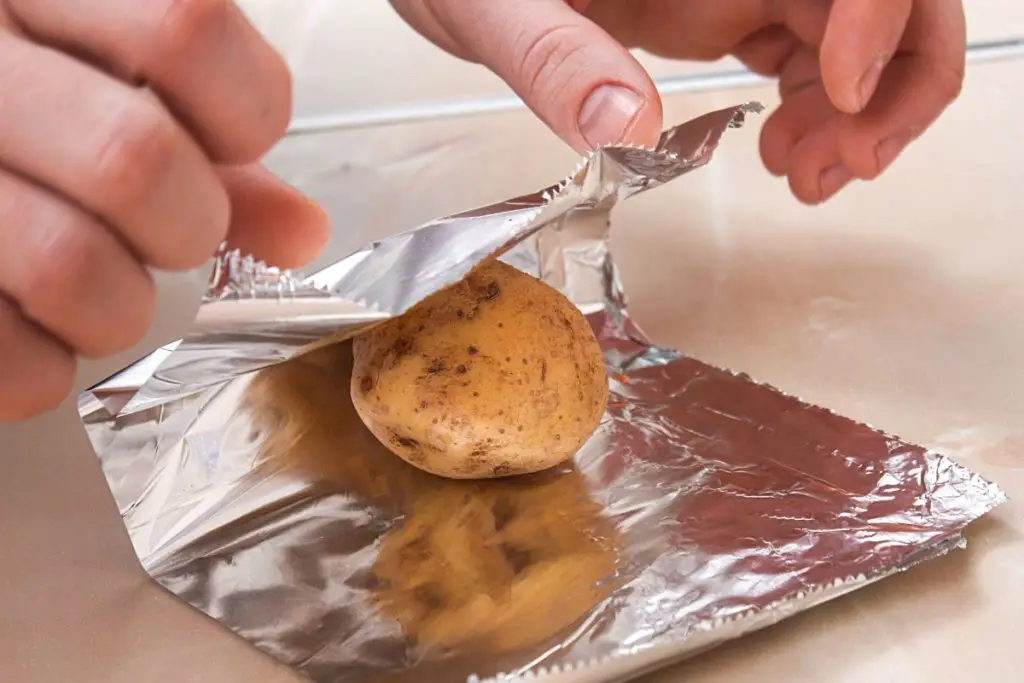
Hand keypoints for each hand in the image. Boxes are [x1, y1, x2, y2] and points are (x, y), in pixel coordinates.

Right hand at [0, 0, 328, 419]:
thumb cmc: (27, 108)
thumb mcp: (111, 85)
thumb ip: (209, 146)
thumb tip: (301, 231)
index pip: (189, 32)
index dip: (245, 110)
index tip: (229, 145)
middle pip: (135, 158)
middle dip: (188, 227)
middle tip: (170, 235)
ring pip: (65, 262)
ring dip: (118, 310)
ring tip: (102, 292)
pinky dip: (41, 368)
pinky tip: (39, 333)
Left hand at [393, 0, 965, 202]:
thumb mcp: (494, 6)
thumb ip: (556, 56)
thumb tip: (628, 128)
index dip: (880, 12)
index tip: (843, 90)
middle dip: (892, 81)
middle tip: (848, 163)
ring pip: (857, 35)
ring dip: (860, 114)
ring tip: (808, 179)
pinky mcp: (728, 13)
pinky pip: (810, 59)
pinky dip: (820, 117)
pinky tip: (785, 161)